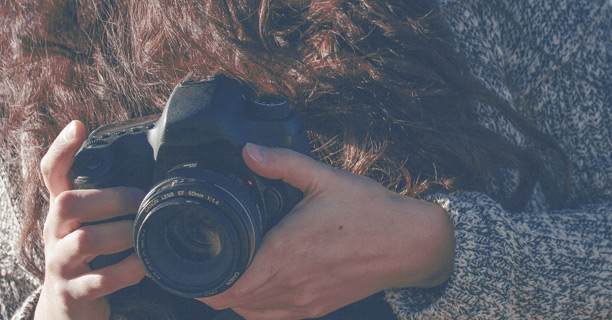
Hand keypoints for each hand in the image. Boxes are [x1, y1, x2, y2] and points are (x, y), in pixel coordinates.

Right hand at [34, 121, 146, 318]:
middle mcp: (55, 234)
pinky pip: (99, 279)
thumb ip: (112, 203)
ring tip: (144, 234)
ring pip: (84, 240)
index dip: (61, 149)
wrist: (68, 310)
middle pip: (67, 203)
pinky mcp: (73, 293)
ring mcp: (61, 264)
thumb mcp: (93, 226)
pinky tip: (143, 266)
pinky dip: (126, 271)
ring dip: (122, 234)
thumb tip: (157, 176)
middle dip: (110, 198)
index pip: (52, 173)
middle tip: (141, 201)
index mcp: (63, 213)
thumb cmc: (90, 260)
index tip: (78, 126)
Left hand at [198, 144, 455, 318]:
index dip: (198, 278)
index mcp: (284, 251)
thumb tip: (248, 151)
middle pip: (230, 301)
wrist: (411, 244)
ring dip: (232, 297)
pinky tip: (256, 292)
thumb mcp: (326, 178)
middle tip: (200, 263)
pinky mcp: (318, 308)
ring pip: (249, 313)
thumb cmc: (372, 212)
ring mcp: (304, 300)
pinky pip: (274, 319)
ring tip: (224, 275)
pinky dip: (256, 310)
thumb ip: (283, 164)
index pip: (225, 282)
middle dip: (210, 285)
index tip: (187, 261)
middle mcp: (290, 282)